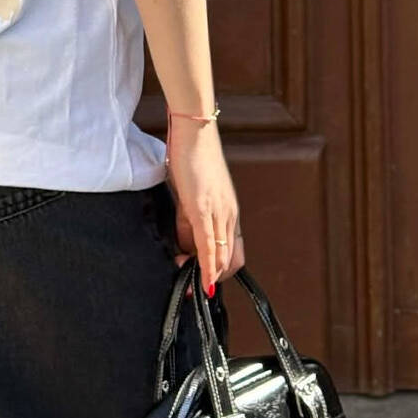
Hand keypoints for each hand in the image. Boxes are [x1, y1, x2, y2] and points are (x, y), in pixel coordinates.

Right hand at [165, 118, 244, 292]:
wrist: (194, 131)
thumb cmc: (192, 156)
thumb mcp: (192, 194)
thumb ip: (189, 220)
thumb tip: (186, 242)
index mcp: (229, 210)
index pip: (231, 252)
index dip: (219, 270)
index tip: (204, 280)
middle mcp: (229, 214)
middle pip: (230, 259)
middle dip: (214, 278)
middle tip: (196, 285)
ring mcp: (219, 212)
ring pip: (221, 256)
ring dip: (207, 274)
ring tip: (191, 281)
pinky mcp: (203, 208)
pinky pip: (207, 244)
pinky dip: (206, 266)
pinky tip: (203, 280)